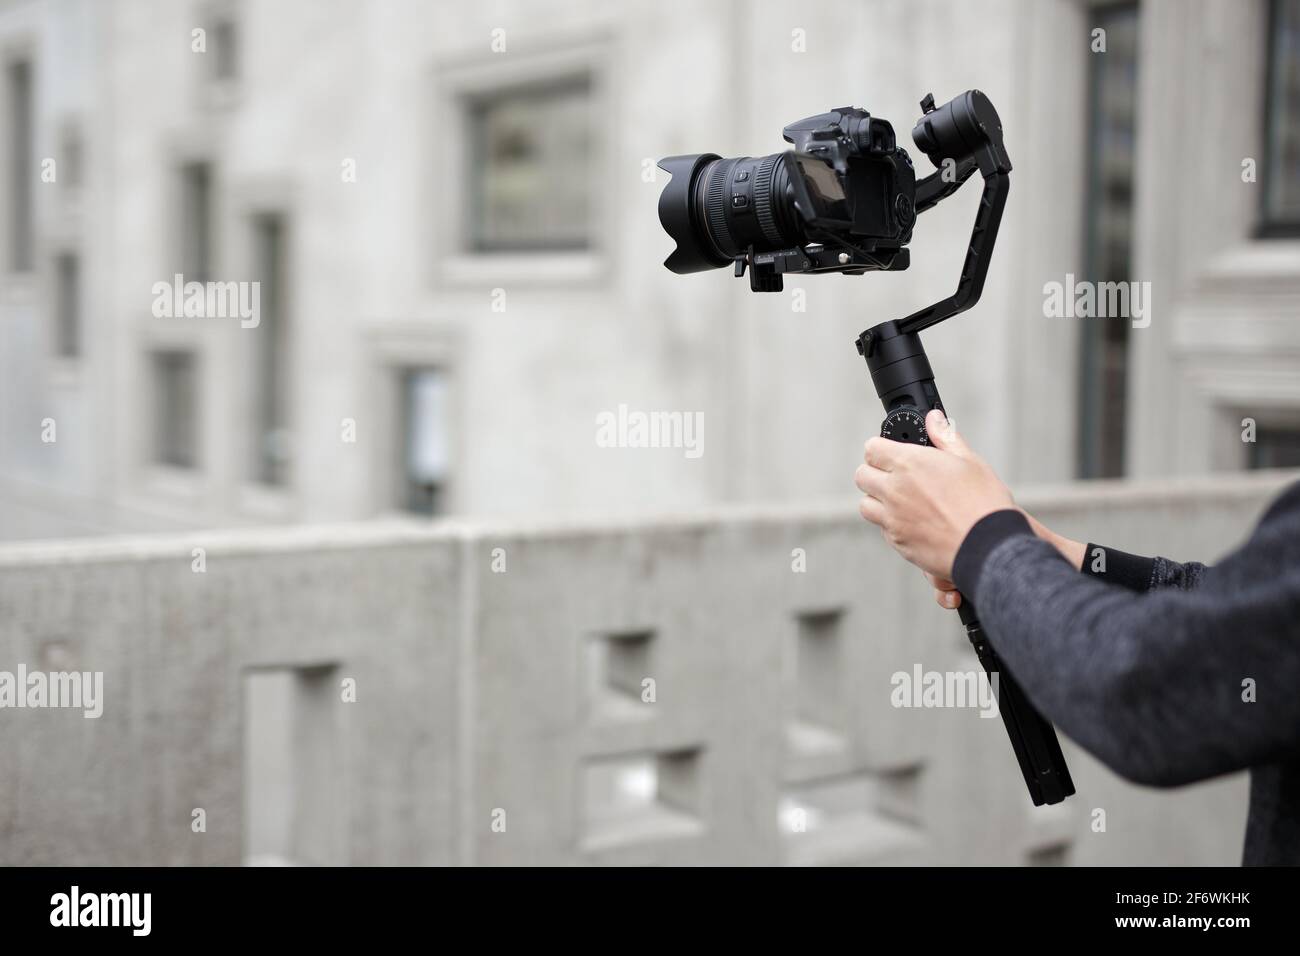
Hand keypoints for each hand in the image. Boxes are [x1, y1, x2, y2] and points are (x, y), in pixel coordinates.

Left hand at [854, 409, 1014, 580]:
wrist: (990, 548)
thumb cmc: (984, 504)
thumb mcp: (970, 461)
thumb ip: (945, 437)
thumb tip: (933, 419)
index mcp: (909, 464)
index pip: (872, 448)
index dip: (881, 448)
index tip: (892, 452)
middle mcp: (894, 491)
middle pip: (862, 476)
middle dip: (875, 472)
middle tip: (895, 475)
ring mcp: (893, 519)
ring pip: (866, 505)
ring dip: (878, 500)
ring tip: (902, 500)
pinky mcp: (898, 543)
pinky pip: (883, 529)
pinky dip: (892, 524)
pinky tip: (915, 521)